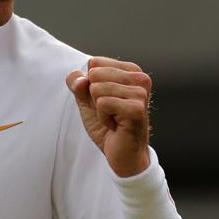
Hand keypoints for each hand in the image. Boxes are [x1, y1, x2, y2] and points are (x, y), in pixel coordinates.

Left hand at [66, 57, 151, 176]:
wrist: (123, 155)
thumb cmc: (108, 127)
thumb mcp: (87, 101)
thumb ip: (78, 84)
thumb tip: (80, 78)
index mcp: (131, 71)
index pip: (94, 63)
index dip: (91, 86)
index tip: (106, 101)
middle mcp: (140, 78)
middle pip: (95, 74)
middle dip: (94, 97)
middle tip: (110, 112)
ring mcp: (140, 93)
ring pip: (97, 88)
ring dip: (99, 109)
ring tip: (114, 119)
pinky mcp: (137, 108)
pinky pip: (102, 103)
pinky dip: (103, 118)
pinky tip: (115, 126)